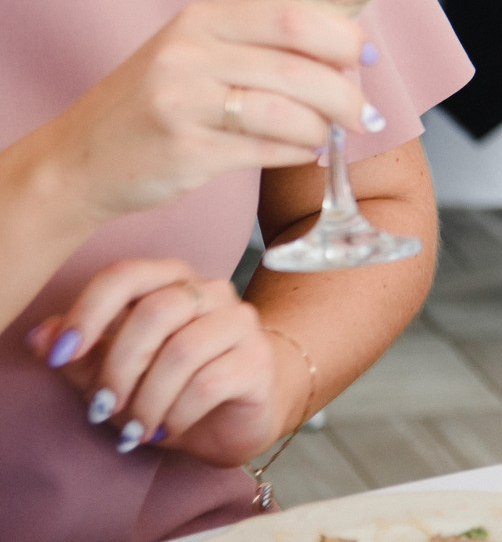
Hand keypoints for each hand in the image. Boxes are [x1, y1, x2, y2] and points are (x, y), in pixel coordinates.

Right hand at [24, 0, 370, 228]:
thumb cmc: (151, 103)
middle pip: (299, 68)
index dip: (342, 37)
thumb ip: (258, 44)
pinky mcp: (186, 153)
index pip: (291, 16)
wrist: (76, 161)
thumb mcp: (193, 52)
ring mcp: (183, 104)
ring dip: (324, 128)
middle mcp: (189, 55)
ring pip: (287, 112)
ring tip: (331, 135)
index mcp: (199, 19)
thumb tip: (345, 55)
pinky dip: (298, 152)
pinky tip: (305, 152)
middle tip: (365, 111)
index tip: (365, 56)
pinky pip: (266, 150)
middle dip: (345, 93)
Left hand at [25, 262, 296, 465]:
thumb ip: (81, 355)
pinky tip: (165, 430)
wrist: (232, 420)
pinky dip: (175, 414)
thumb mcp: (115, 375)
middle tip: (102, 408)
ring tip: (134, 429)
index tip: (59, 356)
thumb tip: (39, 338)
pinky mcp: (257, 360)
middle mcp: (211, 292)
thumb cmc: (168, 389)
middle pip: (156, 312)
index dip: (88, 312)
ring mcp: (240, 323)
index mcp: (171, 282)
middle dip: (118, 368)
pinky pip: (209, 383)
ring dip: (146, 400)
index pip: (126, 275)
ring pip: (182, 352)